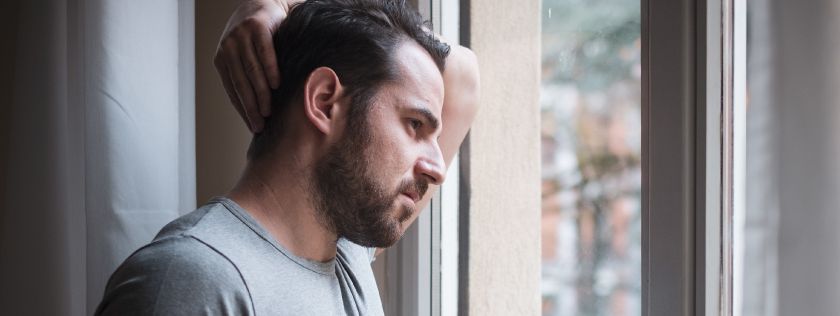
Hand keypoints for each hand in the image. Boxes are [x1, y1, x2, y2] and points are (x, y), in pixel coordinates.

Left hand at [214, 0, 290, 132]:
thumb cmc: (256, 35)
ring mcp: (241, 36)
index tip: (253, 127)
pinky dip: (270, 70)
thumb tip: (255, 109)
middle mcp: (228, 48)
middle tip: (260, 125)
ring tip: (269, 110)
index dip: (242, 110)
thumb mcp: (243, 54)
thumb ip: (245, 75)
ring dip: (261, 93)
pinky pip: (264, 53)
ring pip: (252, 71)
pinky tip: (276, 84)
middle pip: (241, 83)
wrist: (264, 3)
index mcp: (221, 59)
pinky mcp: (257, 27)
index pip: (231, 90)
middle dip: (251, 107)